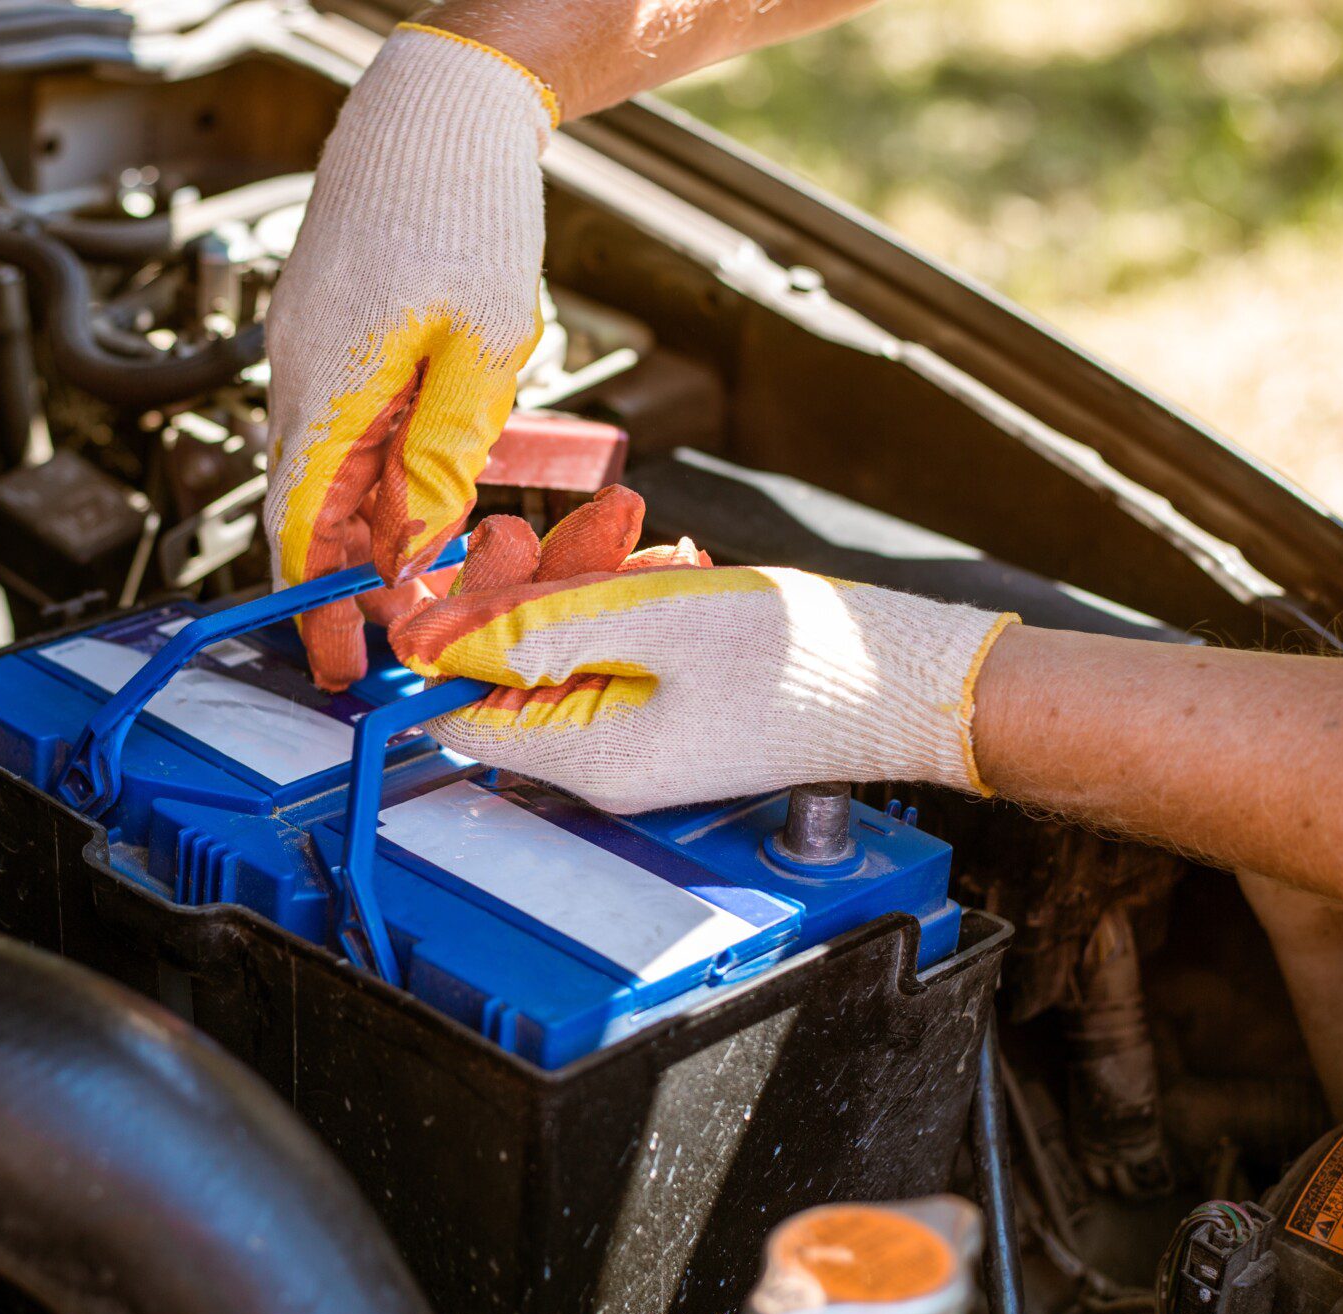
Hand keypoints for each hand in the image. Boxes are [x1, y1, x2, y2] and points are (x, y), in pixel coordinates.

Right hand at [264, 23, 557, 689]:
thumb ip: (445, 454)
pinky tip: (415, 491)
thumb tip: (414, 543)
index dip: (319, 604)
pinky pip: (337, 425)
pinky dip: (369, 473)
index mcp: (328, 387)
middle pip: (306, 507)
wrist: (439, 106)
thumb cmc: (468, 206)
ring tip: (417, 576)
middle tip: (388, 638)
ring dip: (363, 528)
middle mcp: (297, 375)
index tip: (341, 661)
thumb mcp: (484, 350)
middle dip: (343, 581)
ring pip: (323, 469)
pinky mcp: (325, 332)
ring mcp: (304, 351)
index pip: (303, 526)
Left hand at [388, 487, 1017, 813]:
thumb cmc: (805, 661)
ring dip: (585, 577)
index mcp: (587, 754)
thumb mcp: (654, 618)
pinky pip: (619, 645)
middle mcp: (602, 757)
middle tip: (539, 526)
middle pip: (511, 668)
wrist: (912, 679)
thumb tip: (436, 636)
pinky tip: (669, 561)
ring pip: (568, 643)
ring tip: (630, 528)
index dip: (437, 639)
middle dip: (521, 585)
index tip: (429, 573)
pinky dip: (630, 595)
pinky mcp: (672, 704)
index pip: (460, 710)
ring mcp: (639, 733)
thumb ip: (536, 628)